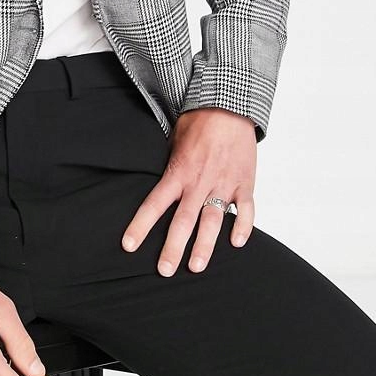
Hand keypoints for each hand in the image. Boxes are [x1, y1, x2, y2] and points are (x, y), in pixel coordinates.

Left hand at [120, 106, 256, 275]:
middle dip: (173, 248)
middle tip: (165, 270)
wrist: (229, 104)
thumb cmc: (198, 120)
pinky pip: (246, 209)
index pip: (154, 204)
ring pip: (213, 221)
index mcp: (178, 171)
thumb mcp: (174, 139)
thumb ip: (170, 165)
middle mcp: (199, 182)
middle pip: (183, 221)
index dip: (140, 226)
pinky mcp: (245, 182)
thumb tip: (160, 182)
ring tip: (197, 267)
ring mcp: (224, 183)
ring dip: (205, 246)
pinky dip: (243, 226)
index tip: (128, 245)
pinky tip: (237, 243)